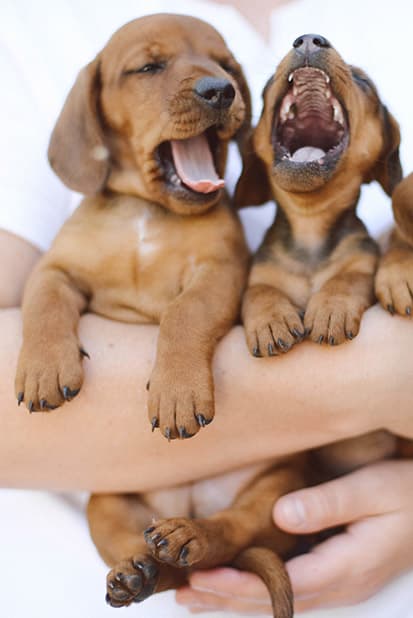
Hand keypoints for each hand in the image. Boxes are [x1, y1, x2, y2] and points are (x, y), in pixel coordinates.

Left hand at [176, 460, 412, 613]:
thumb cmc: (407, 492)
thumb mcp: (372, 489)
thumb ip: (327, 503)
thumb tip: (280, 516)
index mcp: (347, 568)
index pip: (283, 586)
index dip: (240, 584)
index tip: (202, 577)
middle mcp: (341, 584)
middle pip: (276, 602)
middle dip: (228, 599)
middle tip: (183, 593)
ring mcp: (340, 582)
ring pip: (280, 599)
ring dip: (237, 598)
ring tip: (196, 595)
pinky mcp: (337, 572)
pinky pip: (290, 589)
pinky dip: (257, 587)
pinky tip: (237, 583)